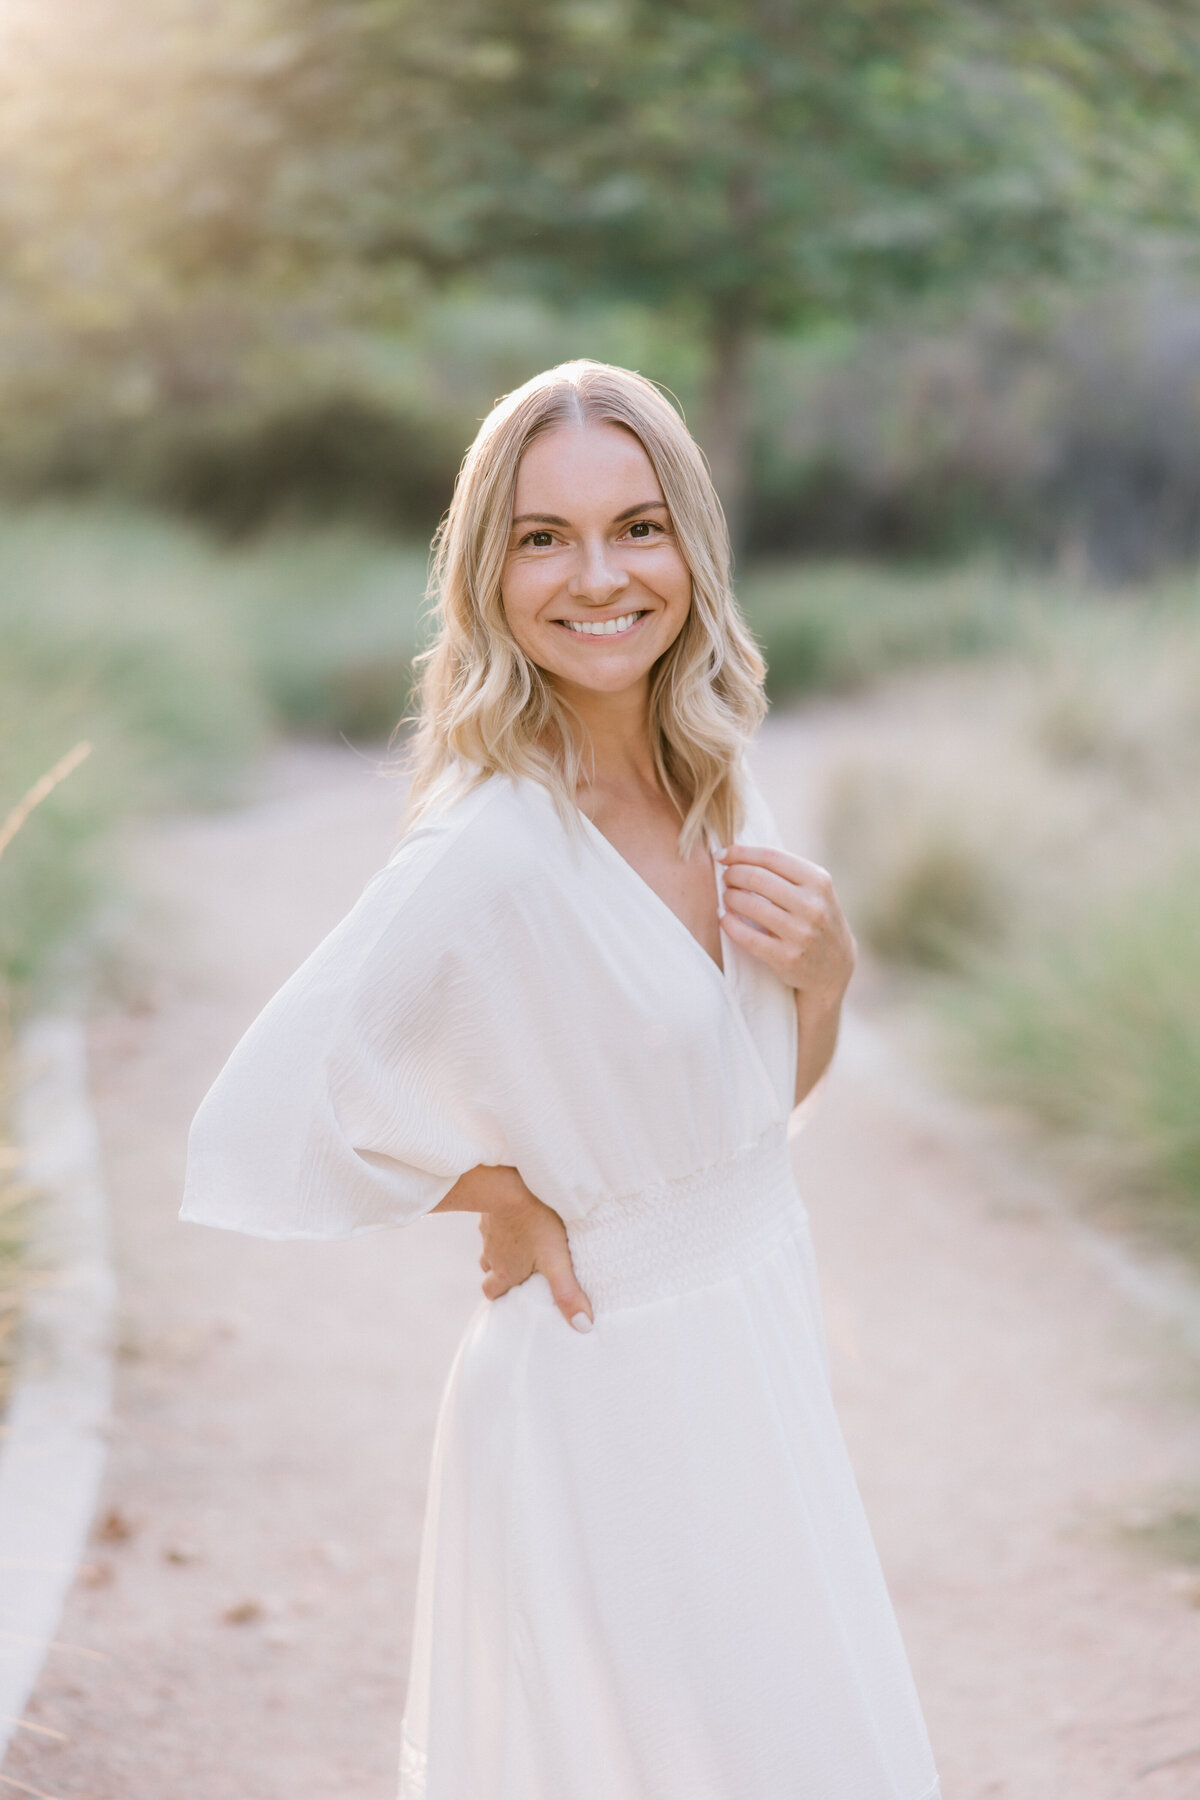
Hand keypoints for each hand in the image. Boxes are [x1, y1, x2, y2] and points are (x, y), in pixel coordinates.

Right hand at [474, 1170, 593, 1332]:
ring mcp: (488, 1230)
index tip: (513, 1295)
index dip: (500, 1295)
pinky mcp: (489, 1208)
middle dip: (499, 1273)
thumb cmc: (536, 1221)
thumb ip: (568, 1293)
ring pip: (489, 1246)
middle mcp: (491, 1253)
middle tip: (517, 1269)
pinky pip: (492, 1221)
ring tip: (521, 1242)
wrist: (509, 1182)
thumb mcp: (556, 1260)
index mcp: (504, 1271)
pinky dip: (503, 1224)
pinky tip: (516, 1216)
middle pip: (487, 1270)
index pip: (491, 1293)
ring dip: (502, 1248)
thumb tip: (584, 1327)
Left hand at [717, 843, 855, 1005]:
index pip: (771, 857)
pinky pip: (747, 936)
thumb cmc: (815, 919)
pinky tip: (723, 917)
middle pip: (757, 878)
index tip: (722, 854)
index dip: (741, 852)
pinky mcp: (787, 958)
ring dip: (729, 897)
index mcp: (819, 881)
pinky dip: (729, 923)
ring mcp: (801, 933)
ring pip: (749, 905)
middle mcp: (812, 905)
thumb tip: (736, 854)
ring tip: (727, 897)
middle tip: (725, 878)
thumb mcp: (814, 891)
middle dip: (732, 874)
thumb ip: (784, 872)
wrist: (835, 967)